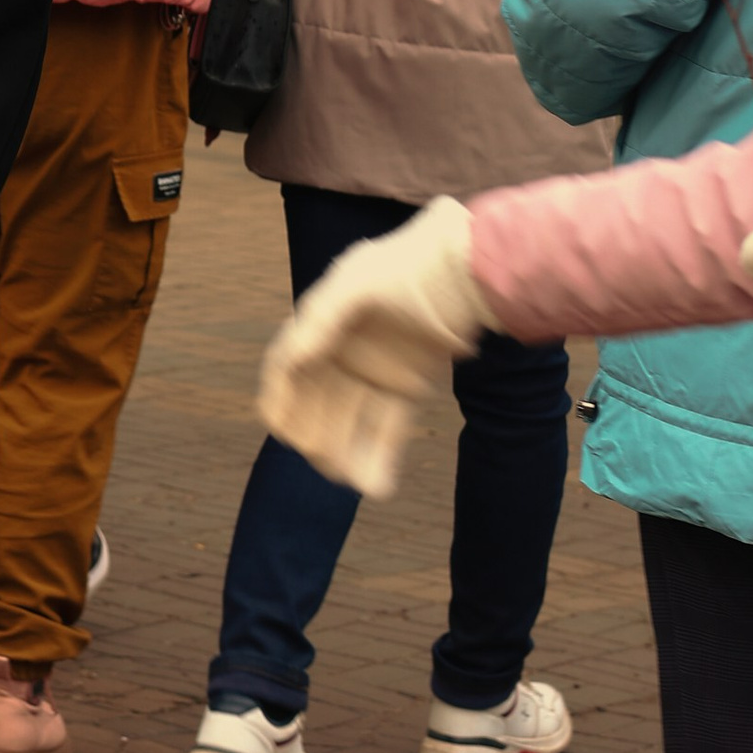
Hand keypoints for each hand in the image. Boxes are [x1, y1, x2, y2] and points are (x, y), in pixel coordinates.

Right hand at [257, 198, 493, 493]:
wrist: (471, 269)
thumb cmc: (410, 265)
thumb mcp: (360, 284)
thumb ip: (322, 319)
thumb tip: (289, 361)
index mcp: (322, 320)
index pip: (288, 366)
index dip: (281, 398)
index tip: (281, 430)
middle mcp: (344, 348)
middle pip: (319, 401)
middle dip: (317, 434)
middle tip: (324, 463)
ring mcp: (376, 369)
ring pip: (352, 420)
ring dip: (347, 452)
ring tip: (350, 483)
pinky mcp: (408, 385)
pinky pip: (387, 426)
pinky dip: (381, 456)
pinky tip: (378, 487)